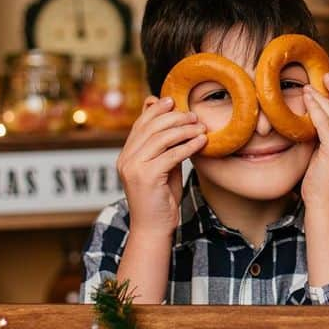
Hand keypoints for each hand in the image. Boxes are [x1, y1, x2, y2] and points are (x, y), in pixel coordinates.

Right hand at [116, 96, 206, 237]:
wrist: (153, 228)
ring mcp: (134, 167)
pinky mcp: (146, 177)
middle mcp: (126, 158)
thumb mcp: (161, 166)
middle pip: (151, 127)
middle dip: (175, 117)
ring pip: (162, 138)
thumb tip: (172, 122)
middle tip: (194, 115)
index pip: (141, 124)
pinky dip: (189, 146)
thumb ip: (164, 146)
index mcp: (126, 154)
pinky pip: (172, 155)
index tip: (174, 100)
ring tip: (201, 127)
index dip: (157, 110)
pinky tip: (202, 142)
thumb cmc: (160, 197)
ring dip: (185, 129)